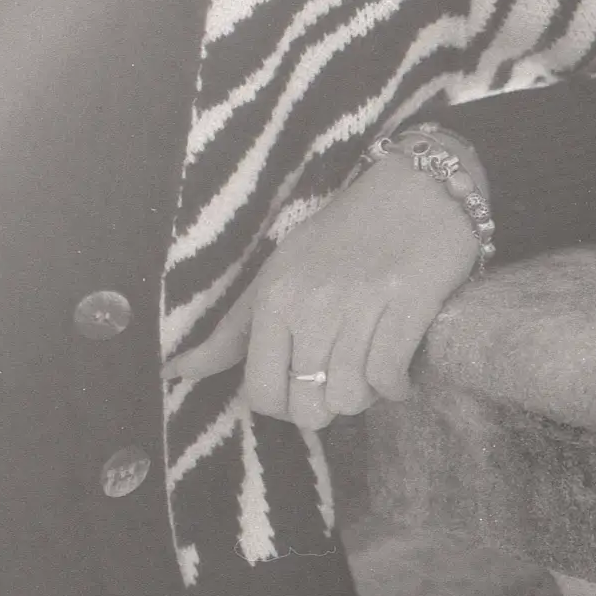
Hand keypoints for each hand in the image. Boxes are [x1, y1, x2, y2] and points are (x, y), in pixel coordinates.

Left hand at [162, 148, 483, 434]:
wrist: (417, 188)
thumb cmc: (342, 233)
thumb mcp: (278, 271)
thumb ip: (232, 331)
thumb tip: (178, 371)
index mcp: (274, 296)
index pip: (261, 393)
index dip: (281, 404)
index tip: (299, 385)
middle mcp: (311, 304)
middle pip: (308, 406)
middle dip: (324, 404)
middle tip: (337, 376)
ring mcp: (360, 307)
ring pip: (351, 399)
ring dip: (363, 395)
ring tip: (367, 366)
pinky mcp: (407, 308)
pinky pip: (389, 380)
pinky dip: (395, 386)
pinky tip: (395, 370)